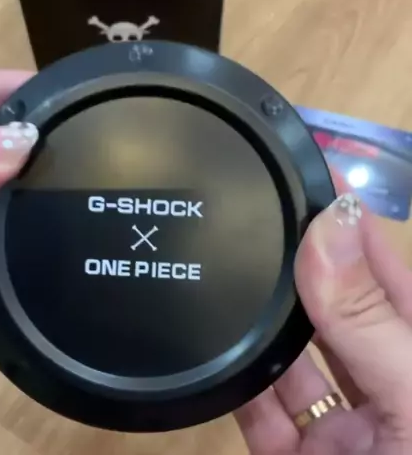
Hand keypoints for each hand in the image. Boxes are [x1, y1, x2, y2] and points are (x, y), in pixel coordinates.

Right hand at [236, 186, 411, 453]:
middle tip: (255, 218)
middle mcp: (385, 386)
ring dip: (266, 327)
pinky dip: (240, 384)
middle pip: (334, 312)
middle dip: (299, 268)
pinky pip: (259, 412)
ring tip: (229, 271)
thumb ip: (366, 316)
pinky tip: (219, 346)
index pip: (386, 271)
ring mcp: (342, 427)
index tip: (308, 178)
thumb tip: (329, 222)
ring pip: (293, 361)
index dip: (350, 224)